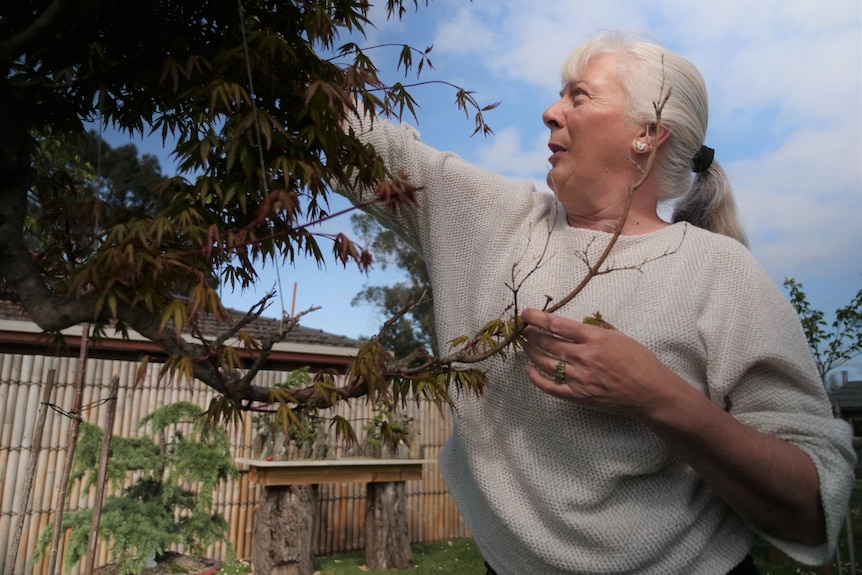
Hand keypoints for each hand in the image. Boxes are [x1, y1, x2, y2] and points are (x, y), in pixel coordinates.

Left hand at [521, 308, 678, 420]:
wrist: (650, 392)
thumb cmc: (639, 361)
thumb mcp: (618, 335)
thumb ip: (594, 329)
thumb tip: (571, 325)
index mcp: (595, 338)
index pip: (558, 324)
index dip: (537, 318)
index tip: (526, 314)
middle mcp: (584, 357)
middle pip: (547, 343)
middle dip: (531, 334)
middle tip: (523, 329)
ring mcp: (579, 378)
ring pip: (545, 362)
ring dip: (530, 352)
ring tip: (525, 345)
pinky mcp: (578, 396)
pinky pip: (549, 387)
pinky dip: (535, 377)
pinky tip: (528, 369)